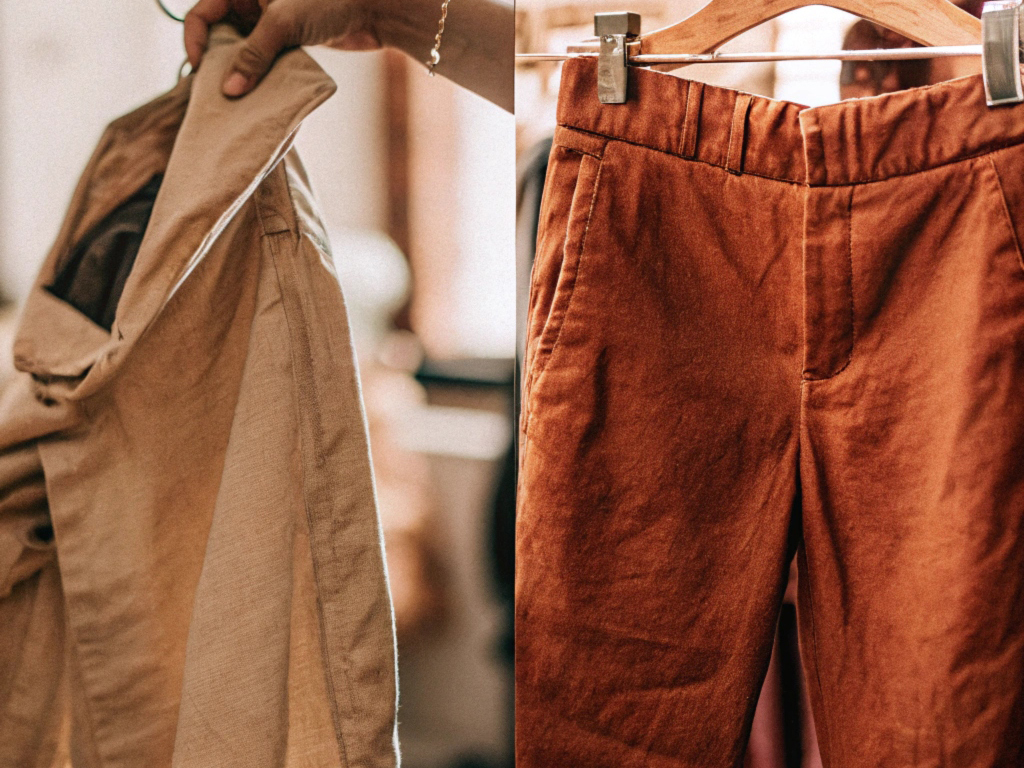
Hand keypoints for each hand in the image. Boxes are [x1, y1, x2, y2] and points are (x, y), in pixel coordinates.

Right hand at [184, 0, 382, 97]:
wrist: (375, 8)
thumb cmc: (329, 0)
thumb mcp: (282, 23)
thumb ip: (253, 55)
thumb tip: (229, 90)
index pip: (202, 14)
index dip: (195, 41)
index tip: (200, 70)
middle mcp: (251, 2)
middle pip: (220, 35)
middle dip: (218, 63)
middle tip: (218, 93)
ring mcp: (270, 22)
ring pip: (243, 52)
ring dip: (241, 75)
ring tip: (238, 101)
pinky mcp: (288, 41)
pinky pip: (265, 61)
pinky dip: (261, 78)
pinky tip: (260, 97)